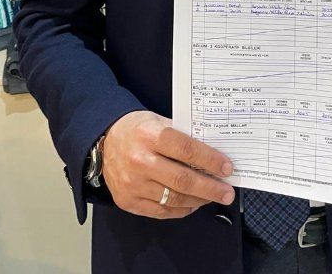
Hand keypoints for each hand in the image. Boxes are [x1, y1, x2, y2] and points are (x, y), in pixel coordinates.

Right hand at [101, 110, 234, 218]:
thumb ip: (183, 136)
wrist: (104, 141)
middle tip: (227, 191)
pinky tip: (192, 203)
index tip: (227, 168)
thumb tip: (212, 153)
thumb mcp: (159, 121)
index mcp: (150, 135)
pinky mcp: (128, 201)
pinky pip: (161, 211)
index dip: (210, 160)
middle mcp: (140, 161)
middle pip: (182, 180)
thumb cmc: (137, 129)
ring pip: (174, 198)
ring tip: (212, 197)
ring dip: (198, 200)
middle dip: (210, 188)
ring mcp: (133, 184)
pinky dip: (181, 209)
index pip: (186, 150)